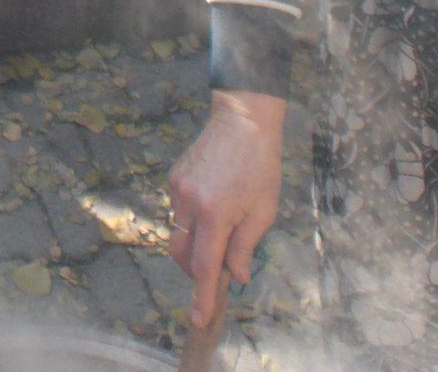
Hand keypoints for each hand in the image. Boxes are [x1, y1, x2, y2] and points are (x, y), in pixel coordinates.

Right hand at [167, 91, 285, 329]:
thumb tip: (238, 276)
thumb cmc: (261, 164)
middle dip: (195, 272)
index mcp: (215, 214)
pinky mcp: (174, 178)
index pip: (206, 266)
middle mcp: (189, 203)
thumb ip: (247, 246)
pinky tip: (213, 207)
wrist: (242, 120)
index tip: (200, 318)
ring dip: (194, 245)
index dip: (203, 295)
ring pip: (178, 233)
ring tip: (221, 233)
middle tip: (219, 273)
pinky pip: (177, 212)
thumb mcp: (264, 210)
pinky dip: (191, 222)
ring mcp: (177, 189)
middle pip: (181, 254)